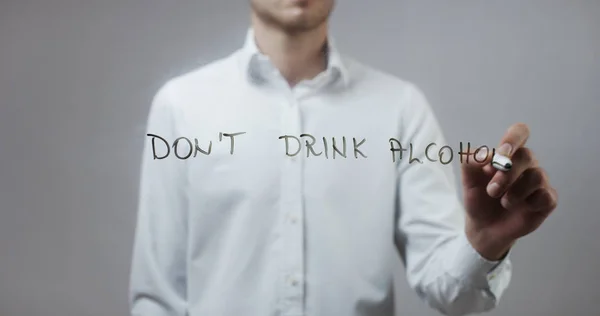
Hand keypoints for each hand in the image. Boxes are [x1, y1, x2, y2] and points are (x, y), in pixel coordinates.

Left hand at [461, 123, 557, 259]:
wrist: (483, 227)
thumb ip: (470, 161)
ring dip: (516, 191)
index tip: (502, 154)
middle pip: (527, 156)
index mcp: (508, 154)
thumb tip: (484, 154)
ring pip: (538, 176)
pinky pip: (546, 195)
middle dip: (507, 174)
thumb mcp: (467, 179)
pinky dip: (529, 202)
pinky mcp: (547, 200)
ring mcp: (538, 182)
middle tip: (491, 191)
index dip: (513, 139)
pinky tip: (518, 208)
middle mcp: (526, 164)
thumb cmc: (478, 198)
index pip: (519, 132)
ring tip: (502, 202)